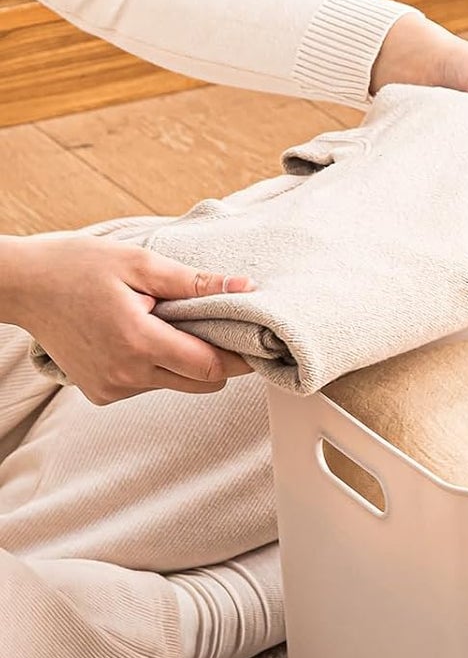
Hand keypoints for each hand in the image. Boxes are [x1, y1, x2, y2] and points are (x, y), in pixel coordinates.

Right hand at [0, 234, 254, 404]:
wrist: (23, 286)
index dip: (240, 357)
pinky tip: (138, 338)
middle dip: (216, 360)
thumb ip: (194, 282)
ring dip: (182, 362)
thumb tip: (244, 286)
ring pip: (175, 385)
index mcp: (139, 342)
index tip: (255, 342)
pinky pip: (147, 386)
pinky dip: (155, 367)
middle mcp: (126, 375)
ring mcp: (110, 388)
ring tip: (162, 324)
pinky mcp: (100, 393)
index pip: (211, 367)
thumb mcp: (139, 263)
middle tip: (215, 327)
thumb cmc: (77, 267)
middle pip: (200, 383)